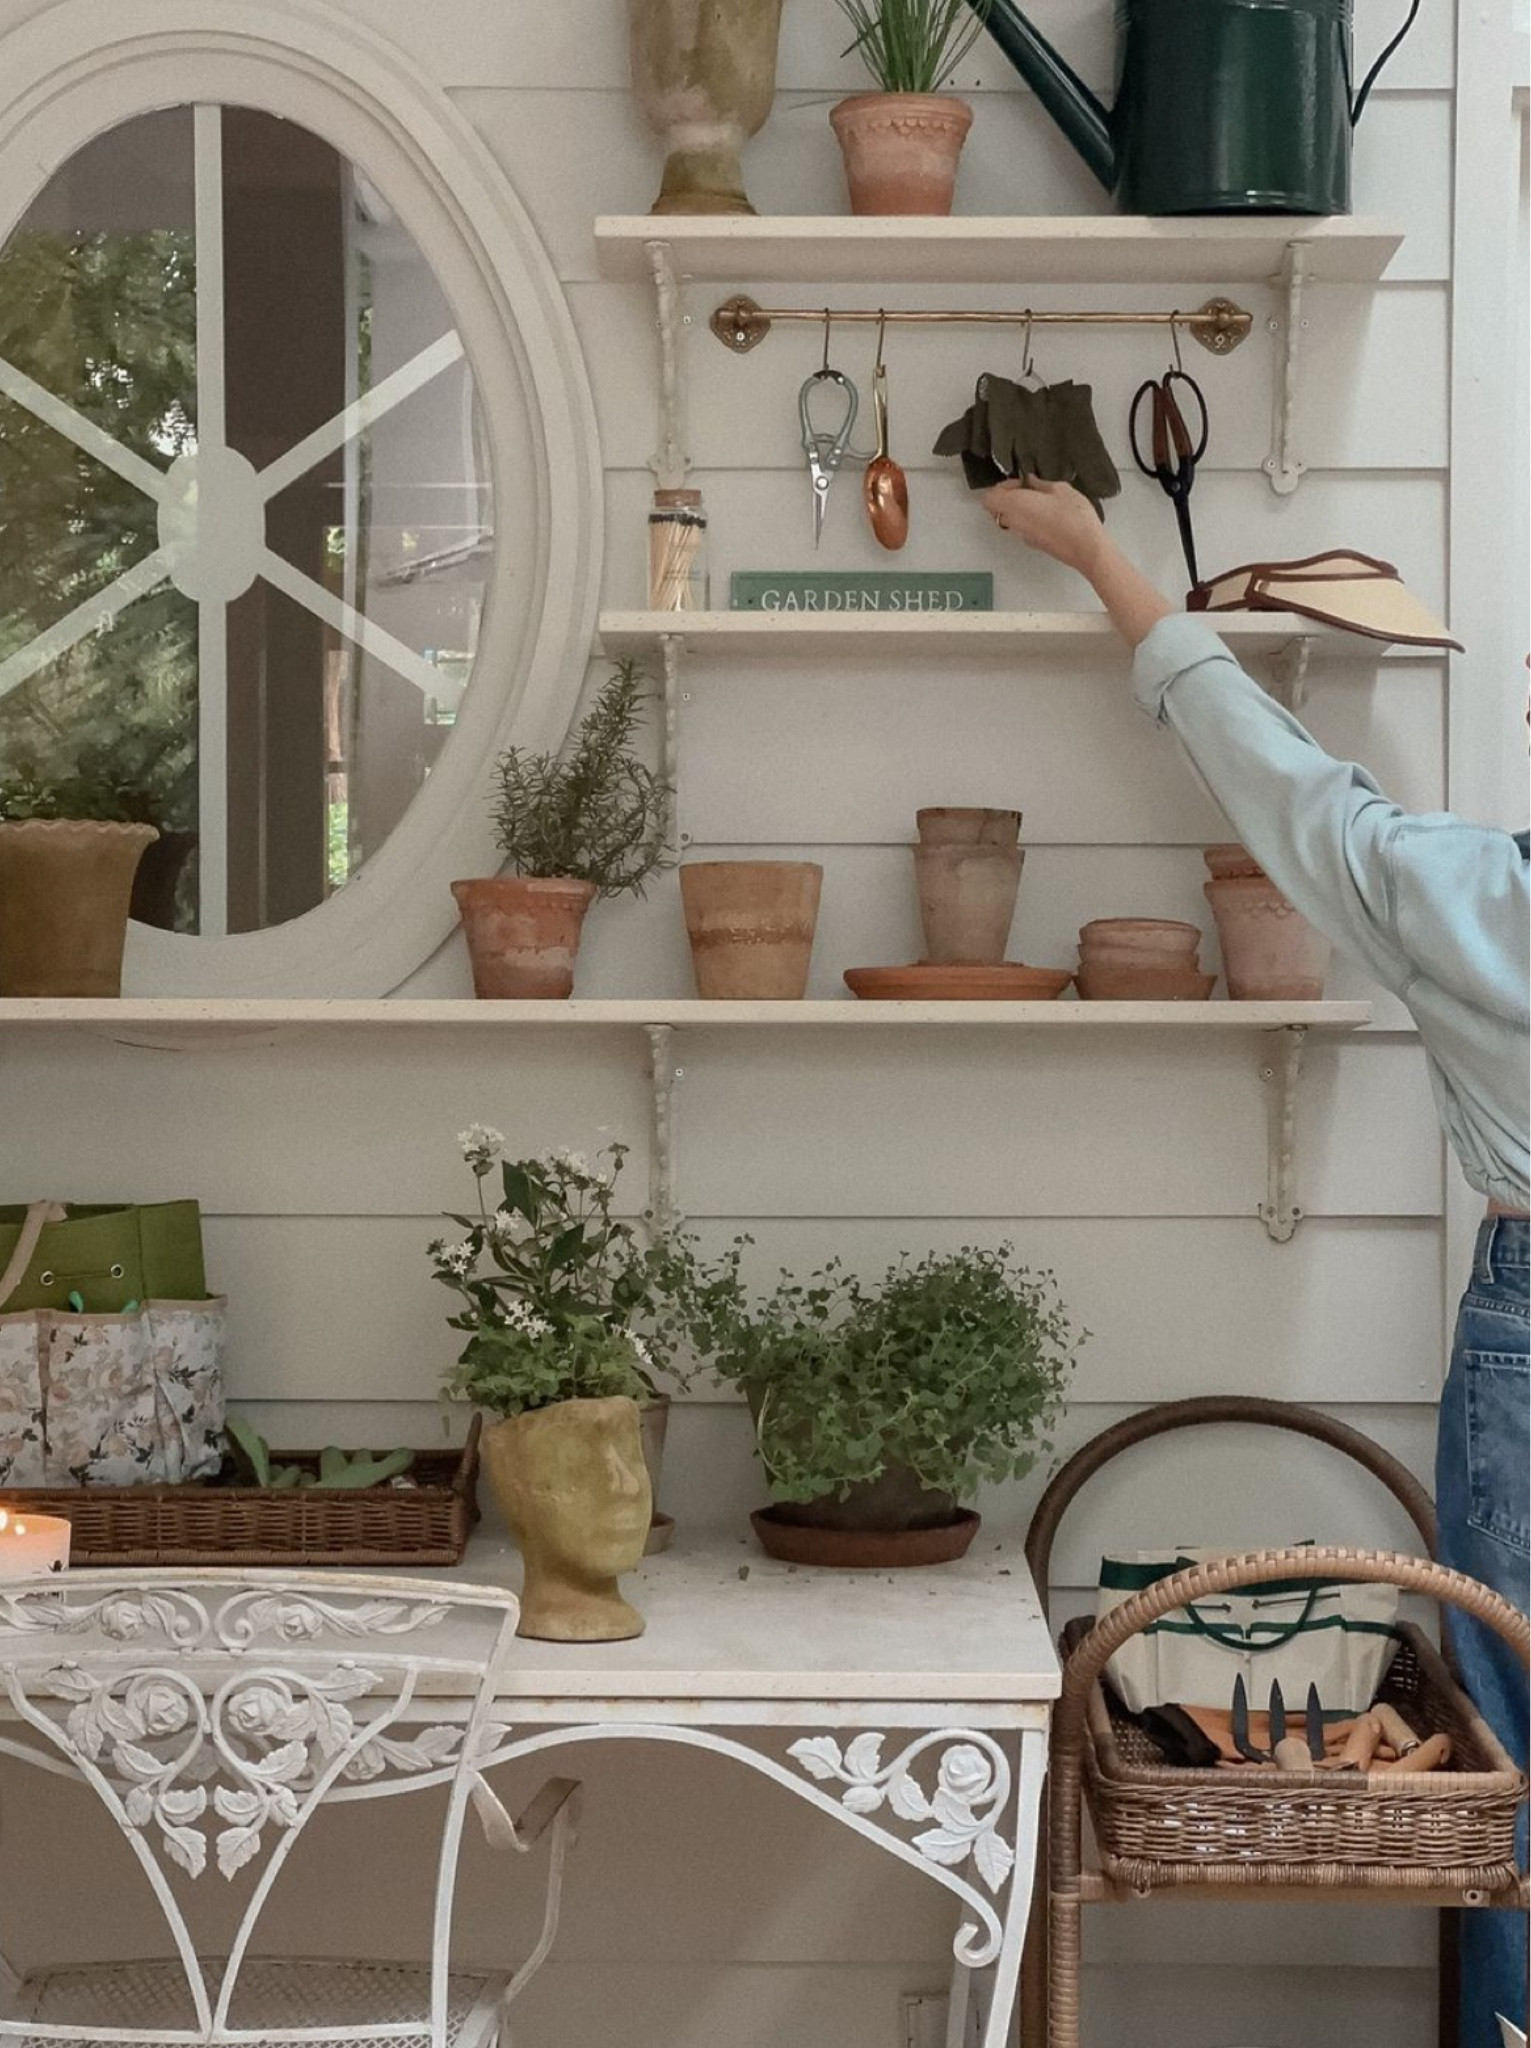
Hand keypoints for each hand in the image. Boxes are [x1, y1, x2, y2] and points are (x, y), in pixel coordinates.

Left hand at [982, 477, 1105, 577]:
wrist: (1086, 548)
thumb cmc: (1074, 518)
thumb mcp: (1060, 489)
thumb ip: (1041, 483)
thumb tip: (1032, 481)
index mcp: (1015, 504)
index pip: (989, 497)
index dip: (1002, 487)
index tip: (1020, 481)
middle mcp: (1014, 522)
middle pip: (997, 510)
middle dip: (1008, 497)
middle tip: (1029, 489)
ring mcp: (1022, 535)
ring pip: (1009, 520)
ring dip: (1018, 509)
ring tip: (1040, 500)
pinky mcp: (1033, 543)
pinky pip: (1022, 528)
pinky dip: (1028, 519)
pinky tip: (1047, 514)